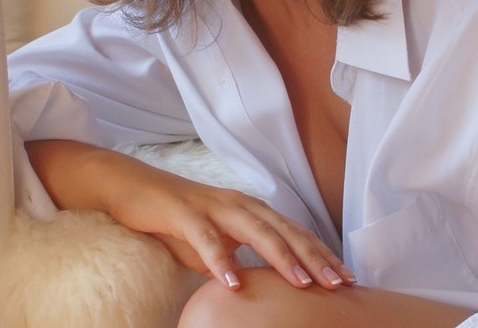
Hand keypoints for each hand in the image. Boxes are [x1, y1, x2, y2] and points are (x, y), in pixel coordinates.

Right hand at [26, 139, 355, 291]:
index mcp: (250, 210)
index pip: (293, 233)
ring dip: (280, 256)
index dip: (320, 254)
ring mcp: (212, 206)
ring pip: (254, 230)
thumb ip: (239, 261)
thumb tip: (258, 289)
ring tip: (302, 284)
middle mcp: (239, 204)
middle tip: (339, 284)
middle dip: (314, 257)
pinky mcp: (184, 213)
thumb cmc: (175, 219)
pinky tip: (233, 283)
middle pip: (284, 230)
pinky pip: (206, 238)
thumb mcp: (214, 246)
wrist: (131, 188)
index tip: (345, 279)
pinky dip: (221, 259)